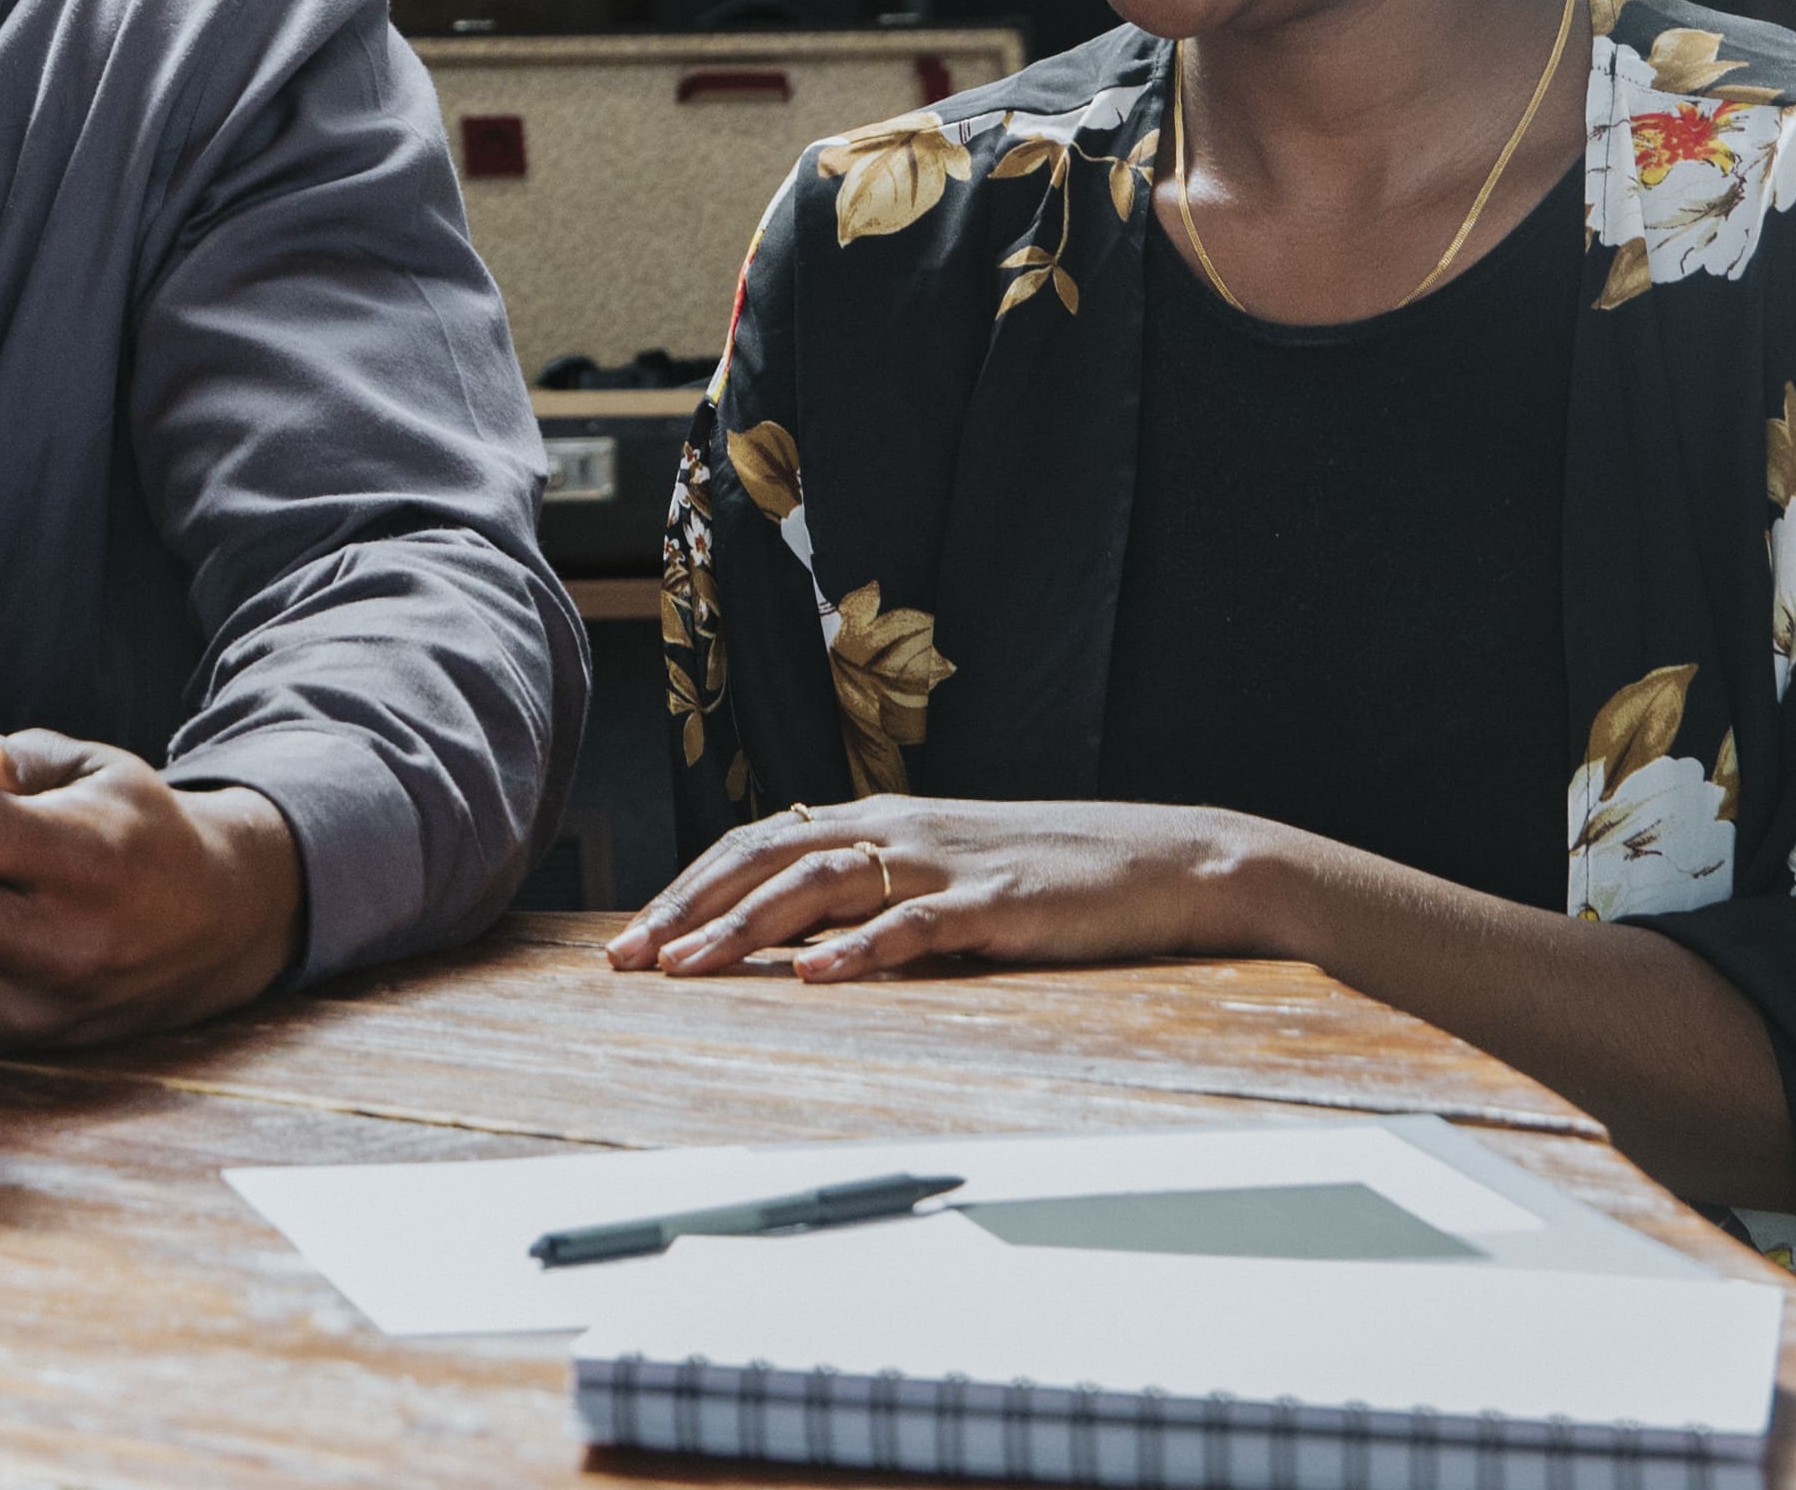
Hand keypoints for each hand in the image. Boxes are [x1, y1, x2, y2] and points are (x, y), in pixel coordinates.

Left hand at [607, 795, 1285, 982]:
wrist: (1168, 860)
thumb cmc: (1049, 874)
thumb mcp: (943, 869)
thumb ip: (873, 885)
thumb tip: (791, 922)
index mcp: (877, 820)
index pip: (755, 845)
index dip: (687, 888)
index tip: (629, 940)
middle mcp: (896, 829)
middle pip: (765, 859)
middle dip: (688, 909)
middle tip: (627, 961)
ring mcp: (944, 861)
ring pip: (820, 884)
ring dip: (747, 928)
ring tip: (690, 968)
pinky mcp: (996, 901)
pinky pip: (915, 923)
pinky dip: (860, 948)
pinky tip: (817, 976)